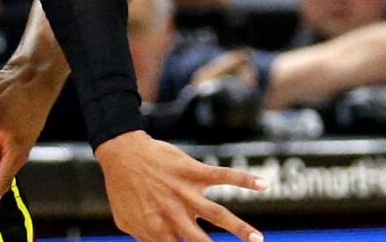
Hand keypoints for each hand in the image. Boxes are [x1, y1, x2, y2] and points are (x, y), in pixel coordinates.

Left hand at [96, 130, 266, 240]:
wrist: (122, 153)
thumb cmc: (123, 188)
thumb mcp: (126, 220)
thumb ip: (144, 239)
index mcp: (159, 229)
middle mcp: (175, 213)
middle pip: (202, 241)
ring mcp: (185, 192)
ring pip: (217, 214)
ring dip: (240, 227)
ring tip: (258, 239)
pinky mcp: (193, 171)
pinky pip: (222, 175)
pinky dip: (244, 179)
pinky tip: (263, 184)